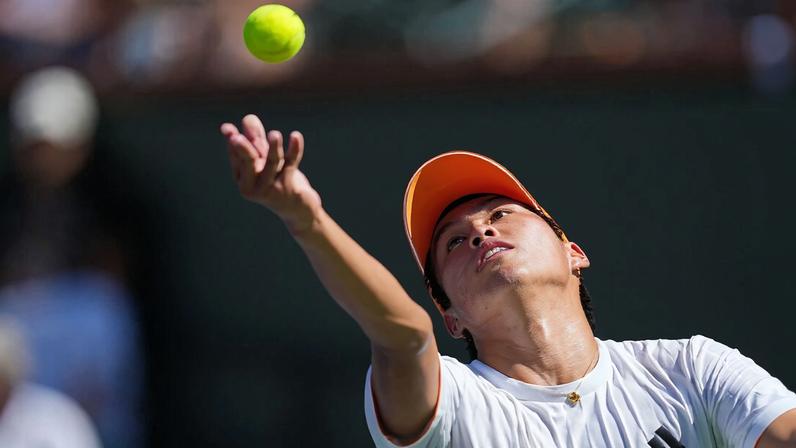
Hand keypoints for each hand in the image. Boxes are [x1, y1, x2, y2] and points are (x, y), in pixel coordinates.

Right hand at [221, 114, 321, 233]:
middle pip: (248, 162)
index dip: (233, 142)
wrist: (296, 209)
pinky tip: (295, 135)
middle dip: (244, 148)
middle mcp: (253, 187)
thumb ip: (256, 139)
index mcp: (243, 179)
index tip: (228, 129)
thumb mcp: (264, 161)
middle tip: (238, 138)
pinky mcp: (289, 189)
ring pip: (272, 162)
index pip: (236, 158)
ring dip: (274, 146)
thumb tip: (248, 118)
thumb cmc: (277, 181)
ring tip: (274, 134)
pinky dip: (294, 149)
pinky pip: (291, 164)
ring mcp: (271, 189)